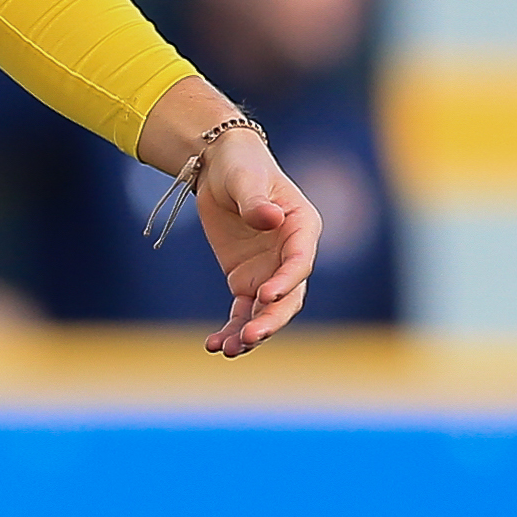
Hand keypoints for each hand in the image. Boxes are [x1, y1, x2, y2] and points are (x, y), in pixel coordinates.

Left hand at [137, 78, 319, 355]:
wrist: (219, 168)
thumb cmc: (241, 166)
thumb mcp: (246, 178)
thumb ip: (256, 201)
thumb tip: (270, 219)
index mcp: (302, 228)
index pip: (300, 262)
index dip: (286, 281)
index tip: (265, 296)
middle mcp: (291, 256)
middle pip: (288, 297)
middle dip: (270, 320)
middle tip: (249, 337)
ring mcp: (269, 272)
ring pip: (265, 312)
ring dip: (250, 333)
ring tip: (229, 350)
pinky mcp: (245, 280)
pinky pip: (241, 312)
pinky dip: (230, 329)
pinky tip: (214, 345)